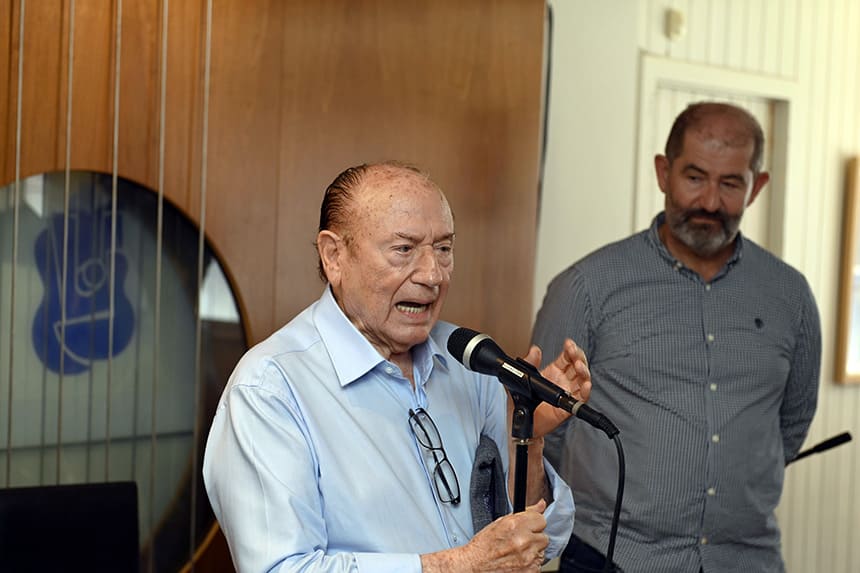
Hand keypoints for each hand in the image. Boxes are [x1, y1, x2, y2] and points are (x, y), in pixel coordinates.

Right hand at [421, 500, 548, 571]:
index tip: (529, 526)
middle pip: (544, 537)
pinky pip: (538, 564)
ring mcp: (528, 558)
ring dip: (533, 550)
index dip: (534, 523)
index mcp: (516, 525)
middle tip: (521, 540)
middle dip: (534, 538)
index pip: (541, 519)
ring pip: (542, 551)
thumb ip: (525, 513)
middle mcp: (524, 541)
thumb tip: (541, 504)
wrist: (476, 565)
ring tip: (517, 551)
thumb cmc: (484, 545)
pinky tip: (518, 560)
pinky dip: (530, 562)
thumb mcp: (501, 522)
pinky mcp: (530, 571)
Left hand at [522, 338, 590, 437]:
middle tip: (574, 353)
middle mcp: (562, 381)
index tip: (569, 344)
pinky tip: (585, 385)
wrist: (518, 423)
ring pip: (582, 380)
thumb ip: (528, 363)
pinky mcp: (567, 408)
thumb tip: (534, 350)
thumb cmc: (520, 403)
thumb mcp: (521, 379)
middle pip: (577, 366)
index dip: (570, 349)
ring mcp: (566, 393)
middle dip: (579, 357)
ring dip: (584, 371)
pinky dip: (586, 391)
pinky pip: (580, 399)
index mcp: (553, 372)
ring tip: (579, 366)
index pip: (567, 357)